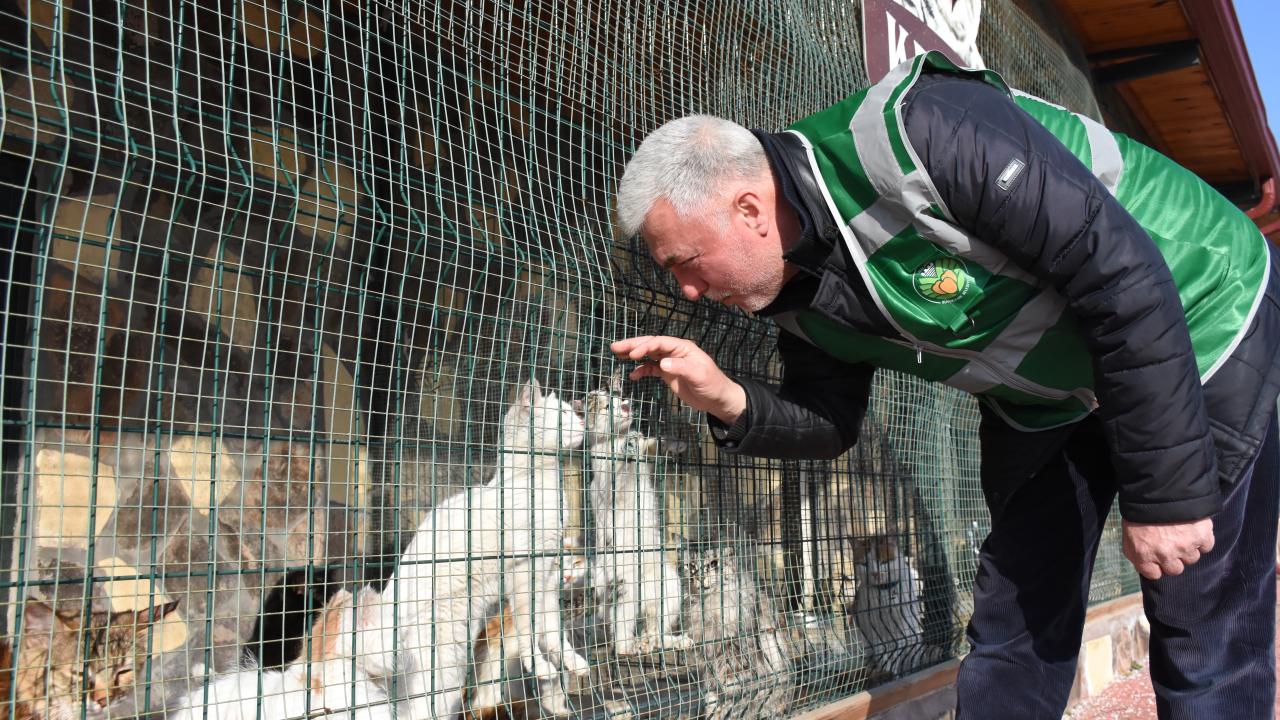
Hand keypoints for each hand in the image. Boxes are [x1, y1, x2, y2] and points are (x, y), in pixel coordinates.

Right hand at [610, 336, 745, 423]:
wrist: (717, 399)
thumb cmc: (712, 384)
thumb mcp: (699, 375)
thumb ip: (681, 368)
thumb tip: (663, 364)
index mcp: (683, 347)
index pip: (660, 342)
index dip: (645, 346)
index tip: (633, 355)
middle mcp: (674, 352)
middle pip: (651, 345)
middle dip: (633, 345)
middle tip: (615, 347)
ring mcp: (670, 362)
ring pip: (648, 355)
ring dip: (633, 354)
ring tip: (618, 355)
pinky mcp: (668, 373)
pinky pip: (651, 369)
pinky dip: (641, 370)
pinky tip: (633, 375)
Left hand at [1121, 517, 1214, 580]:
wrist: (1157, 489)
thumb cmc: (1140, 511)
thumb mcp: (1129, 534)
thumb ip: (1137, 554)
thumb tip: (1149, 567)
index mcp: (1144, 555)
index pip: (1155, 574)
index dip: (1157, 565)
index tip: (1158, 558)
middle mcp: (1165, 555)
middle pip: (1176, 569)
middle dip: (1174, 558)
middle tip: (1171, 543)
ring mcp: (1184, 547)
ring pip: (1192, 559)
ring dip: (1188, 548)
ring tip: (1182, 533)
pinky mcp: (1201, 537)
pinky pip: (1206, 547)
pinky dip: (1202, 540)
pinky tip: (1194, 529)